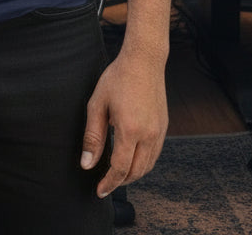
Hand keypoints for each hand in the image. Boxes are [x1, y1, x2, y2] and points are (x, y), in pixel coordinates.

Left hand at [79, 51, 167, 198]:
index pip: (120, 168)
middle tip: (105, 184)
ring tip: (116, 174)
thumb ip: (92, 136)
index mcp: (130, 130)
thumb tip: (87, 164)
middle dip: (120, 182)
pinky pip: (154, 154)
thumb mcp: (97, 104)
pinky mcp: (164, 127)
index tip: (99, 191)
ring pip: (147, 166)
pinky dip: (143, 163)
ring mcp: (159, 132)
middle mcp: (148, 134)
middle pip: (136, 172)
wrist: (144, 61)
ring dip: (132, 174)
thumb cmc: (118, 78)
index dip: (109, 183)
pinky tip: (131, 158)